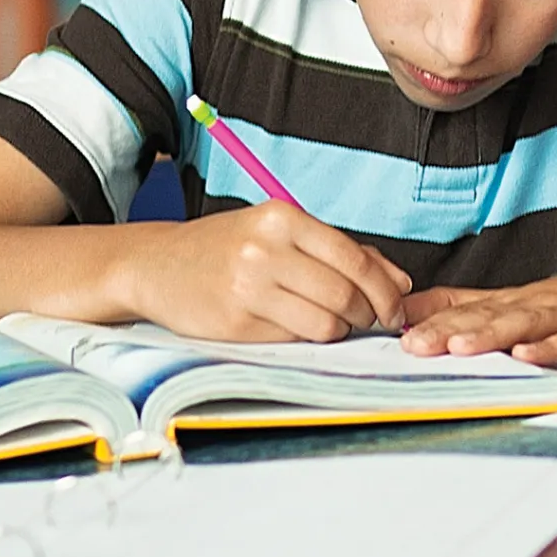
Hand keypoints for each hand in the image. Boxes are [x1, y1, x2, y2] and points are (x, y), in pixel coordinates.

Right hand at [108, 204, 412, 342]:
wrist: (157, 266)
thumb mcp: (279, 232)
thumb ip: (339, 250)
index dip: (386, 290)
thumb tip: (399, 281)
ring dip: (340, 330)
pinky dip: (306, 337)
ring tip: (333, 323)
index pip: (355, 260)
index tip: (396, 306)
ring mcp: (248, 287)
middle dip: (368, 315)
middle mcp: (265, 249)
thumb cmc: (227, 247)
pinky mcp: (236, 323)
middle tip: (369, 320)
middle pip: (346, 294)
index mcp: (282, 217)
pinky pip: (294, 339)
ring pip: (325, 323)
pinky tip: (296, 326)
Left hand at [397, 254, 556, 365]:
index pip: (462, 304)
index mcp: (515, 301)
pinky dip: (551, 349)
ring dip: (488, 335)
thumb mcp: (532, 303)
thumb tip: (425, 321)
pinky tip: (529, 357)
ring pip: (521, 324)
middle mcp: (534, 303)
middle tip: (408, 346)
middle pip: (483, 315)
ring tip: (457, 346)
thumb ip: (483, 311)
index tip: (383, 326)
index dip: (424, 316)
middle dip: (444, 330)